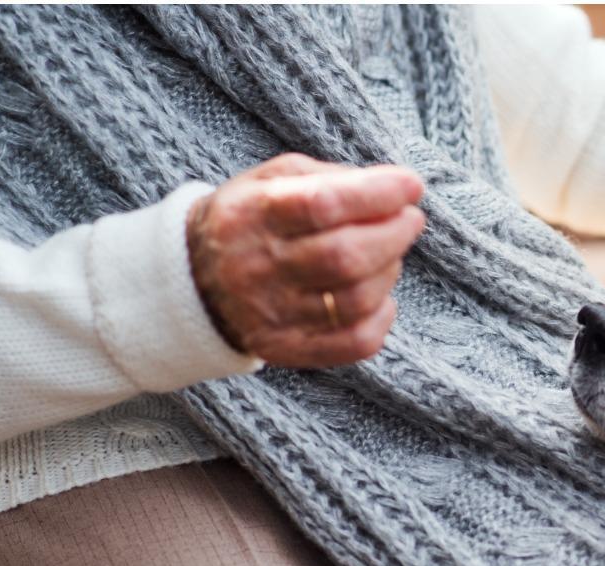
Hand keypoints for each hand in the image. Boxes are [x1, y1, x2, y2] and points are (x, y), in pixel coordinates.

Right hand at [186, 153, 424, 366]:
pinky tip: (380, 296)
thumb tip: (397, 188)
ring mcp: (273, 314)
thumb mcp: (274, 179)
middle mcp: (260, 266)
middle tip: (409, 220)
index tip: (411, 186)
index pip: (323, 204)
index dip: (378, 194)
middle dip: (394, 234)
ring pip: (356, 299)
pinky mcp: (288, 348)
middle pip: (345, 257)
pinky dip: (382, 317)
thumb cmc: (253, 219)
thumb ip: (332, 178)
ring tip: (389, 253)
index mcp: (254, 214)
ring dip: (390, 271)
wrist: (194, 279)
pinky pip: (355, 342)